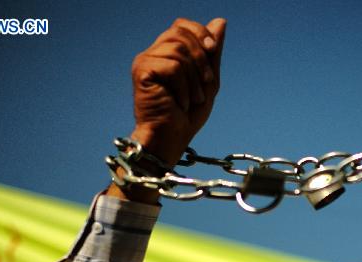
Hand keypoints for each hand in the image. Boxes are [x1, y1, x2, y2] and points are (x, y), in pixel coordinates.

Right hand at [130, 17, 226, 167]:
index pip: (181, 25)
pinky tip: (180, 103)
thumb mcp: (208, 81)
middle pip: (180, 32)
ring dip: (194, 79)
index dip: (199, 32)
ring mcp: (144, 61)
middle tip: (207, 84)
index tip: (212, 49)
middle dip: (201, 58)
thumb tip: (220, 21)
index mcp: (166, 53)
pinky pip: (172, 66)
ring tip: (193, 100)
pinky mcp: (141, 72)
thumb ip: (212, 53)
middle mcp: (152, 53)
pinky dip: (184, 87)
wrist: (171, 139)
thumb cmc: (187, 116)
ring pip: (178, 50)